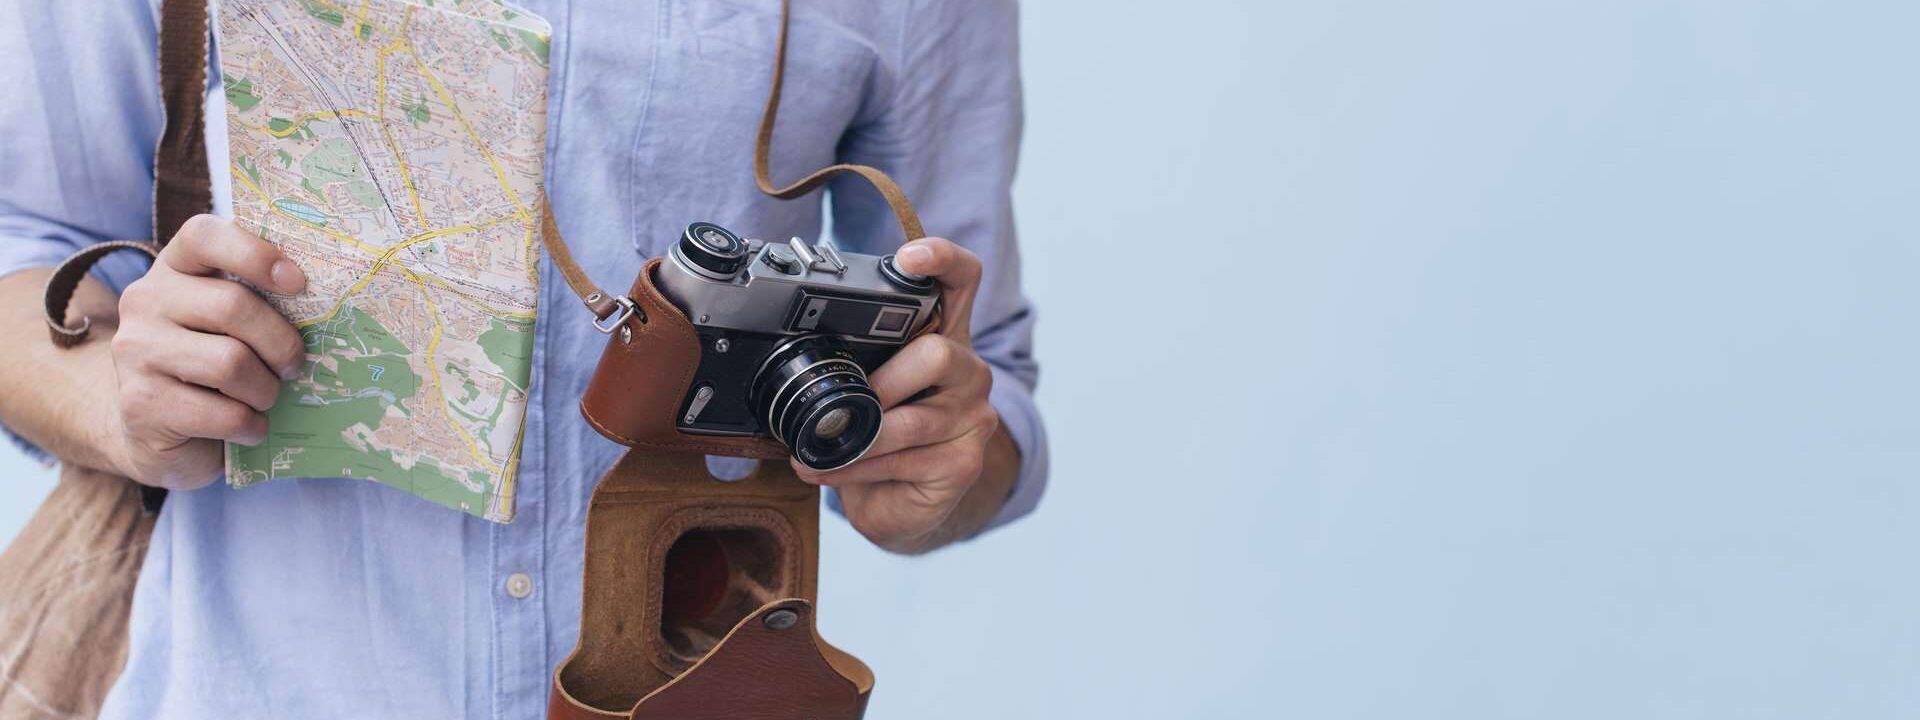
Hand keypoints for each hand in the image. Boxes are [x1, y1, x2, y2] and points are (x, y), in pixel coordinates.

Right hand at [108, 215, 306, 489]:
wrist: (155, 431)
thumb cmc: (213, 366)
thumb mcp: (232, 324)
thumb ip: (260, 298)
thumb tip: (330, 295)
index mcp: (174, 269)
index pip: (204, 236)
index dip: (255, 253)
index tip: (298, 282)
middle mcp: (145, 301)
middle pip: (232, 306)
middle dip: (281, 343)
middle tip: (293, 366)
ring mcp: (135, 351)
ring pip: (230, 363)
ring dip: (266, 389)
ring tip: (266, 398)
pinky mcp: (140, 403)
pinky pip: (221, 413)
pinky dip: (250, 424)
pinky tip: (249, 426)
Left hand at [793, 237, 1003, 552]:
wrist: (901, 501)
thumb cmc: (881, 434)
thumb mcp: (867, 384)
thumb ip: (855, 355)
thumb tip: (789, 342)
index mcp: (944, 335)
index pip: (961, 279)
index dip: (941, 259)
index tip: (910, 258)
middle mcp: (968, 369)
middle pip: (936, 352)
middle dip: (882, 381)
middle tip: (851, 402)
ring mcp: (974, 416)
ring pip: (911, 419)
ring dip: (858, 436)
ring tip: (821, 446)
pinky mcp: (965, 462)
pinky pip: (903, 459)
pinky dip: (856, 466)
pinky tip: (833, 468)